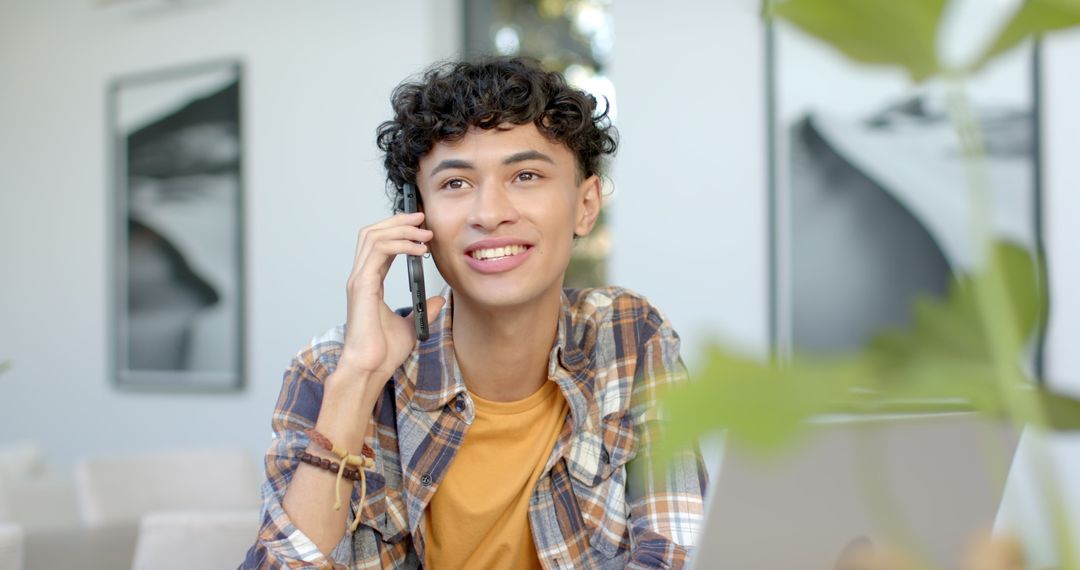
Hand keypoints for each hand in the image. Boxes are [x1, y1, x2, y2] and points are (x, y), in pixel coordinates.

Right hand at [332, 212, 445, 393]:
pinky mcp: (362, 285)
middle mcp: (361, 277)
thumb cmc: (382, 352)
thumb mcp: (410, 326)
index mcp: (369, 283)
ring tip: (424, 231)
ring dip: (401, 228)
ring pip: (373, 236)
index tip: (421, 227)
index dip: (399, 231)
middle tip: (422, 217)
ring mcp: (359, 279)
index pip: (379, 245)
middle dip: (398, 220)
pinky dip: (400, 244)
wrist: (369, 368)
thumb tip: (436, 299)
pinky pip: (379, 251)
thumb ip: (422, 310)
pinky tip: (420, 249)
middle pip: (372, 232)